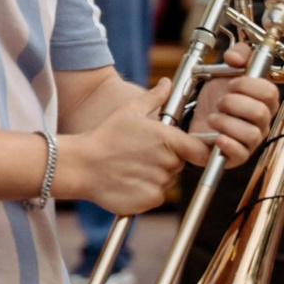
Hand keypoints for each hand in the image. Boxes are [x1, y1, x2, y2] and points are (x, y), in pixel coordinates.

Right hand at [57, 80, 198, 217]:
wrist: (82, 165)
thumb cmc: (106, 136)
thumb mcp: (129, 111)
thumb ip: (154, 98)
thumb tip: (166, 84)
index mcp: (168, 140)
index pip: (200, 151)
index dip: (198, 152)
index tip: (190, 152)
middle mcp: (168, 162)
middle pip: (180, 164)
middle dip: (167, 160)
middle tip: (143, 154)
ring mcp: (160, 182)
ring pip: (168, 180)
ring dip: (157, 175)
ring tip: (133, 166)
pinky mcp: (150, 200)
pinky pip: (157, 195)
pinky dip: (147, 191)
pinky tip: (129, 180)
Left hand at [190, 49, 281, 165]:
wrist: (197, 120)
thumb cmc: (216, 98)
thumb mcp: (225, 71)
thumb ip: (237, 55)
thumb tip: (235, 57)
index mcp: (264, 101)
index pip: (269, 92)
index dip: (248, 85)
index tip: (231, 83)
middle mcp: (262, 122)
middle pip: (260, 113)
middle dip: (233, 103)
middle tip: (220, 102)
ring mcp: (251, 141)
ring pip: (251, 133)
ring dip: (226, 122)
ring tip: (213, 119)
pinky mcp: (237, 156)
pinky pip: (241, 154)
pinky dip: (228, 144)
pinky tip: (216, 137)